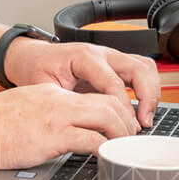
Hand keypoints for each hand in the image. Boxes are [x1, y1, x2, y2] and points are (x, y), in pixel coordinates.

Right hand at [0, 83, 140, 169]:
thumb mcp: (22, 109)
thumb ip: (44, 113)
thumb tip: (58, 130)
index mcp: (50, 91)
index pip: (93, 94)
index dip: (113, 110)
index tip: (118, 126)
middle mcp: (57, 98)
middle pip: (108, 100)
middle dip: (126, 120)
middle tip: (129, 138)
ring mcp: (56, 116)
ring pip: (107, 116)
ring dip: (121, 134)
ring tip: (122, 149)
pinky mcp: (52, 136)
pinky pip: (92, 139)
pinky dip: (105, 149)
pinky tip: (105, 158)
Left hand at [4, 38, 159, 128]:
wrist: (30, 57)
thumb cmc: (35, 69)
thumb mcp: (44, 87)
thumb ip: (66, 103)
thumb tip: (86, 124)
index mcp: (83, 56)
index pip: (113, 82)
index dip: (122, 106)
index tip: (124, 127)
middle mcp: (100, 53)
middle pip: (138, 68)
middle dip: (146, 97)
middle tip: (142, 122)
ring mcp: (109, 56)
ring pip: (144, 67)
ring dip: (150, 92)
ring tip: (144, 118)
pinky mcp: (113, 64)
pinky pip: (139, 71)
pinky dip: (146, 90)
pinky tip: (139, 111)